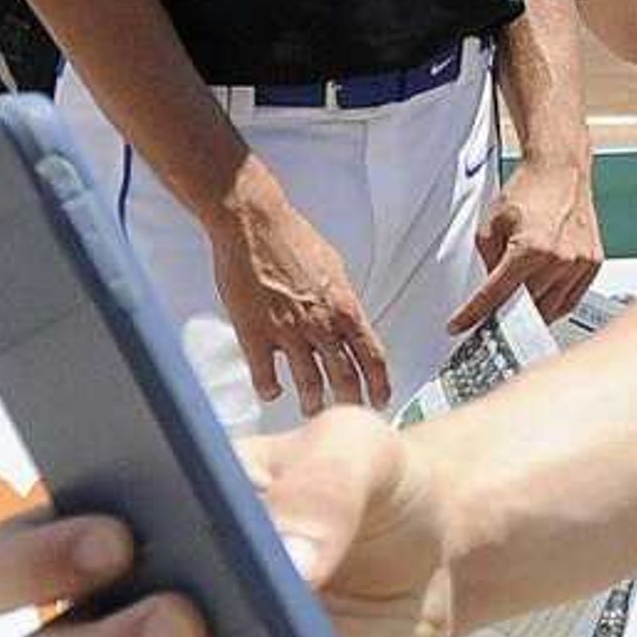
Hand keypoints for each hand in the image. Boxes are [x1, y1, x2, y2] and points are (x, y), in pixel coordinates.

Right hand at [0, 410, 456, 636]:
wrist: (433, 554)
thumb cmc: (356, 487)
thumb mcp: (353, 450)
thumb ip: (319, 483)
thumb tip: (286, 558)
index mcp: (105, 533)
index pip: (5, 562)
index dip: (33, 563)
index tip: (114, 541)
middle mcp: (114, 622)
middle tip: (186, 620)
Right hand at [208, 165, 387, 413]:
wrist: (254, 225)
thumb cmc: (292, 238)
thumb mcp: (334, 268)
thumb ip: (341, 300)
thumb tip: (349, 320)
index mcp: (345, 307)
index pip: (373, 355)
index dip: (380, 383)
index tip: (382, 398)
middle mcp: (321, 324)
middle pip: (345, 376)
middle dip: (350, 400)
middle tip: (349, 412)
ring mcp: (288, 331)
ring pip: (308, 381)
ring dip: (312, 401)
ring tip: (311, 408)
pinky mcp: (255, 333)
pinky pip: (265, 374)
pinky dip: (270, 388)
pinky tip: (271, 391)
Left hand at [450, 151, 602, 334]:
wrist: (561, 168)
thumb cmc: (530, 188)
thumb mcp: (492, 224)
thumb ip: (488, 260)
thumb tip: (491, 287)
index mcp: (529, 248)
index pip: (495, 294)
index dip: (473, 314)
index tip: (460, 325)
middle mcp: (558, 259)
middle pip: (524, 307)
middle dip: (503, 315)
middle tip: (489, 317)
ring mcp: (578, 263)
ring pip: (550, 309)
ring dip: (530, 314)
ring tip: (515, 310)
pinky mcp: (592, 262)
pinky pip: (571, 299)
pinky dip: (554, 306)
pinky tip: (541, 302)